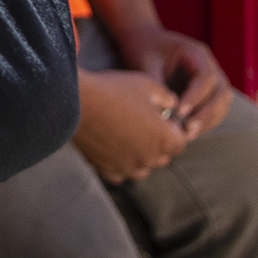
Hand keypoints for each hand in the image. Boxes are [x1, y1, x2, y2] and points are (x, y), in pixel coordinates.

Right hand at [74, 69, 190, 182]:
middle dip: (159, 143)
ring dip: (141, 156)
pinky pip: (121, 172)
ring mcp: (127, 166)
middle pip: (163, 157)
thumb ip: (166, 98)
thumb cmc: (114, 90)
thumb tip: (172, 105)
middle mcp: (148, 158)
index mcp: (163, 139)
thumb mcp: (147, 85)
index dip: (175, 130)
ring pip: (143, 168)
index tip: (166, 120)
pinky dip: (120, 163)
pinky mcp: (107, 169)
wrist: (76, 102)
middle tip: (145, 123)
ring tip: (129, 136)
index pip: (181, 142)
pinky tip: (114, 146)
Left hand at [113, 21, 231, 137]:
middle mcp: (210, 67)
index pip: (206, 78)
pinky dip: (205, 123)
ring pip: (221, 104)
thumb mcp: (147, 63)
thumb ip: (157, 85)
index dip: (196, 96)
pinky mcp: (207, 93)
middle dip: (207, 113)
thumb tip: (163, 114)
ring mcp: (212, 81)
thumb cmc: (145, 49)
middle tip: (187, 129)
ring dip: (208, 121)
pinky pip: (214, 110)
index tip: (179, 112)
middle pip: (221, 93)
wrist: (145, 42)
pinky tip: (188, 133)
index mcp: (197, 54)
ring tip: (188, 135)